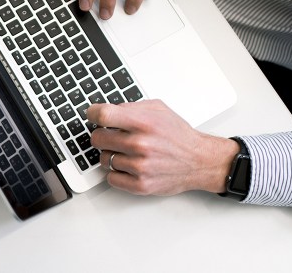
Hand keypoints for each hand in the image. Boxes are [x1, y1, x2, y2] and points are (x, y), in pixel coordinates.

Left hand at [88, 100, 239, 195]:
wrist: (199, 161)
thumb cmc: (178, 135)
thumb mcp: (158, 109)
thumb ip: (131, 107)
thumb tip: (107, 109)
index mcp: (143, 123)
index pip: (103, 115)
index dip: (92, 114)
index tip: (92, 115)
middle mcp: (140, 144)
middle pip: (98, 138)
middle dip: (102, 135)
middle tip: (111, 136)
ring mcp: (139, 166)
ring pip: (104, 159)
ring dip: (111, 154)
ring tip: (127, 151)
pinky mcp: (140, 185)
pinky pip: (111, 178)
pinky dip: (116, 172)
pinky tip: (128, 165)